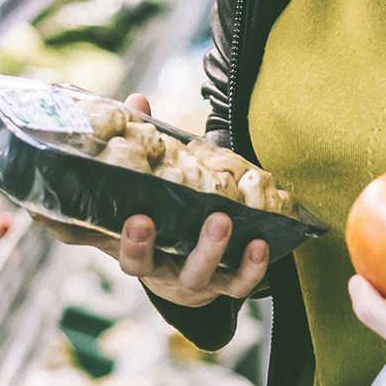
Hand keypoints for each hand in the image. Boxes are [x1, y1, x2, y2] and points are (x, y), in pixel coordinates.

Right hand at [31, 93, 269, 307]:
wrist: (178, 268)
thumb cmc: (157, 217)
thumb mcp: (143, 189)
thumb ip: (140, 148)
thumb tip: (137, 101)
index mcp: (136, 250)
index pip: (125, 252)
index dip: (132, 242)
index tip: (138, 218)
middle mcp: (161, 270)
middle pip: (155, 267)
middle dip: (164, 246)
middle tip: (180, 219)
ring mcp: (194, 280)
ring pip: (201, 275)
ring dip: (212, 250)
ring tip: (223, 221)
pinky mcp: (223, 284)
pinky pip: (239, 284)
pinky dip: (251, 268)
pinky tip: (260, 244)